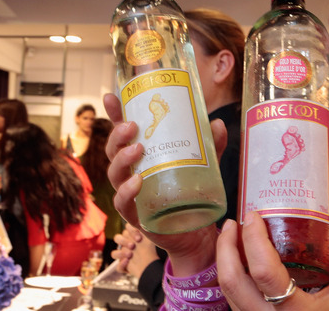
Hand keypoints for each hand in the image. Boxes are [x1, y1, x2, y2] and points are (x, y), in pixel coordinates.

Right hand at [103, 93, 226, 275]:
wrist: (195, 233)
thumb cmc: (191, 194)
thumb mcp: (204, 166)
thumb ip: (210, 146)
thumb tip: (218, 123)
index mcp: (142, 156)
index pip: (123, 132)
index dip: (114, 114)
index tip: (110, 96)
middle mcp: (131, 173)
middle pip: (112, 150)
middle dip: (117, 135)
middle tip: (132, 125)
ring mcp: (131, 195)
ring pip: (114, 174)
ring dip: (122, 159)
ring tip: (137, 149)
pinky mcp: (136, 216)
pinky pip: (123, 203)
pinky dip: (127, 192)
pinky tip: (138, 182)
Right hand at [112, 223, 159, 277]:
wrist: (153, 265)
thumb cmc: (151, 250)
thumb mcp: (149, 238)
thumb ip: (144, 229)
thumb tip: (141, 220)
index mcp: (131, 236)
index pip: (126, 229)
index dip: (131, 232)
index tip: (139, 238)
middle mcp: (125, 245)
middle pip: (117, 238)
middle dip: (124, 241)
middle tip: (133, 246)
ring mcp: (123, 256)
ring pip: (114, 253)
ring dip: (120, 253)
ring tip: (130, 255)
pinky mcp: (124, 267)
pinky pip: (118, 267)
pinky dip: (122, 265)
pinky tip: (128, 262)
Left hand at [216, 212, 328, 309]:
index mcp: (293, 310)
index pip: (263, 272)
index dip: (253, 240)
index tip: (254, 217)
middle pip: (231, 279)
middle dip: (226, 245)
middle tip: (234, 222)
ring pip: (226, 289)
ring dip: (225, 258)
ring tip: (233, 235)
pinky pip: (232, 297)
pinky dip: (231, 273)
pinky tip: (239, 259)